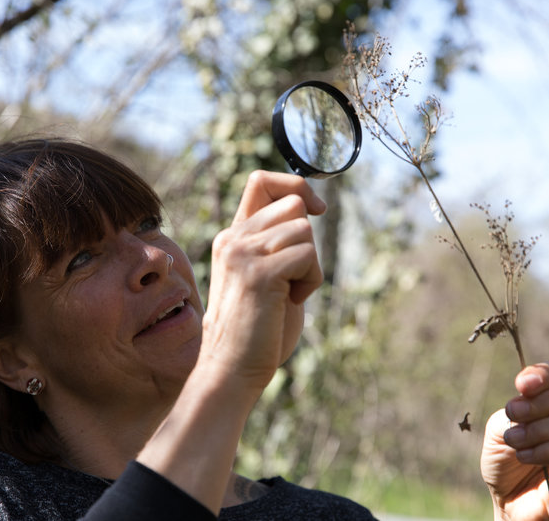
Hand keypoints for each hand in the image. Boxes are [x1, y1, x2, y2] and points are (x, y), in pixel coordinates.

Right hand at [200, 170, 324, 390]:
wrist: (232, 367)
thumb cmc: (257, 328)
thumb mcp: (265, 274)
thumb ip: (278, 243)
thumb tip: (310, 209)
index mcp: (233, 236)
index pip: (262, 180)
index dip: (295, 185)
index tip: (317, 211)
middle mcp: (233, 238)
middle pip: (293, 203)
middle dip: (307, 239)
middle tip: (294, 275)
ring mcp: (242, 253)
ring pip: (304, 229)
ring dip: (311, 264)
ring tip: (290, 293)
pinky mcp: (258, 274)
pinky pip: (307, 255)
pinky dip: (311, 280)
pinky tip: (290, 302)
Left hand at [481, 362, 548, 519]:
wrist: (508, 501)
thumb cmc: (506, 460)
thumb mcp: (501, 427)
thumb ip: (516, 408)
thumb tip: (529, 394)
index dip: (543, 375)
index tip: (520, 385)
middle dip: (541, 403)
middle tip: (513, 415)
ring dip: (541, 429)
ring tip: (515, 441)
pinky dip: (548, 450)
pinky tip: (526, 456)